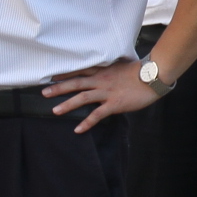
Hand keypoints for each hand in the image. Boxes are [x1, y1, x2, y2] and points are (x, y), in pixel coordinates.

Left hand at [44, 59, 159, 131]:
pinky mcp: (114, 104)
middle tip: (44, 92)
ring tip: (55, 111)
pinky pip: (97, 114)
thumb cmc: (139, 72)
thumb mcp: (121, 67)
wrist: (152, 76)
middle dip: (59, 88)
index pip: (79, 71)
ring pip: (83, 97)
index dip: (65, 73)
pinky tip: (78, 129)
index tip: (51, 75)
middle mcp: (101, 80)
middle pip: (76, 83)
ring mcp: (107, 92)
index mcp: (102, 71)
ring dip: (68, 104)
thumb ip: (110, 71)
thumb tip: (104, 73)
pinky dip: (87, 122)